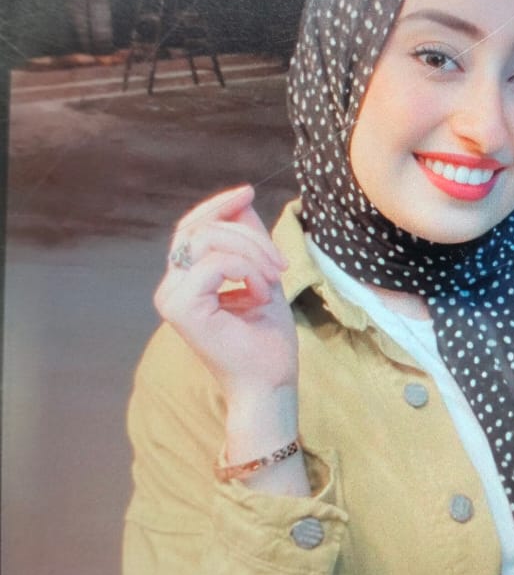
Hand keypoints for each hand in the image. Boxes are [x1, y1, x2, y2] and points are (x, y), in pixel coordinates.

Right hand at [155, 185, 297, 397]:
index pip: (192, 228)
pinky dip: (247, 271)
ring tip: (273, 278)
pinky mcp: (180, 308)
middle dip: (247, 233)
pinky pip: (215, 263)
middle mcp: (171, 288)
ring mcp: (171, 298)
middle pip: (200, 229)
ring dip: (251, 252)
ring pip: (207, 241)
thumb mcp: (262, 275)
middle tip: (281, 262)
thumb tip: (241, 198)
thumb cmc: (267, 340)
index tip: (247, 191)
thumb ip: (248, 240)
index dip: (218, 205)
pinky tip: (261, 294)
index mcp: (186, 281)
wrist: (269, 383)